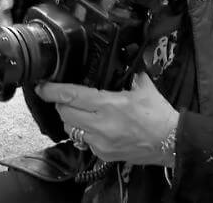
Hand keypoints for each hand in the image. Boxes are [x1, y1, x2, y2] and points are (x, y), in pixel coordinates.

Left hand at [35, 72, 179, 165]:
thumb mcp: (144, 87)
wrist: (170, 142)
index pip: (71, 96)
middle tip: (64, 97)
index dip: (52, 91)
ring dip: (70, 118)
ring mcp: (100, 141)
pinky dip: (83, 132)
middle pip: (65, 113)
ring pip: (70, 128)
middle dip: (61, 104)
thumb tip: (120, 59)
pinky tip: (93, 126)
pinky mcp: (103, 154)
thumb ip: (128, 73)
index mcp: (108, 104)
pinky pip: (83, 141)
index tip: (42, 86)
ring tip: (79, 111)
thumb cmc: (158, 114)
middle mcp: (101, 124)